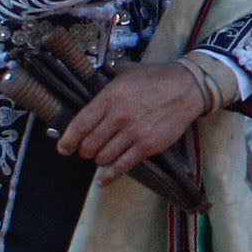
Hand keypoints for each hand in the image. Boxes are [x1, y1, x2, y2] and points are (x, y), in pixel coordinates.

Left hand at [59, 58, 211, 174]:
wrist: (188, 88)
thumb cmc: (156, 77)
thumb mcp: (127, 70)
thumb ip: (106, 76)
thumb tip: (90, 76)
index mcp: (110, 97)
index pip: (81, 124)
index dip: (68, 140)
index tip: (63, 148)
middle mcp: (119, 117)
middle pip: (90, 144)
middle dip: (85, 150)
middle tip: (87, 149)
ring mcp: (134, 133)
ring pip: (103, 157)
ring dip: (99, 160)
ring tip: (101, 156)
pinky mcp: (148, 146)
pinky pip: (122, 166)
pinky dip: (109, 176)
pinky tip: (102, 180)